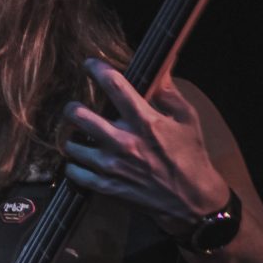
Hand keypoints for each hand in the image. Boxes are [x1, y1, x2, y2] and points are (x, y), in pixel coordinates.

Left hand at [61, 60, 231, 233]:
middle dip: (73, 109)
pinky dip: (73, 165)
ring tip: (76, 136)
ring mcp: (112, 166)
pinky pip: (75, 172)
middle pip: (81, 117)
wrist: (189, 199)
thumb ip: (169, 93)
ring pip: (73, 146)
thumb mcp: (187, 119)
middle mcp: (124, 142)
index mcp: (145, 122)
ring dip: (71, 138)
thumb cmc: (190, 155)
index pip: (116, 87)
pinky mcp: (105, 186)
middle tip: (74, 108)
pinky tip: (79, 160)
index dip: (98, 70)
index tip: (89, 64)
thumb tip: (161, 68)